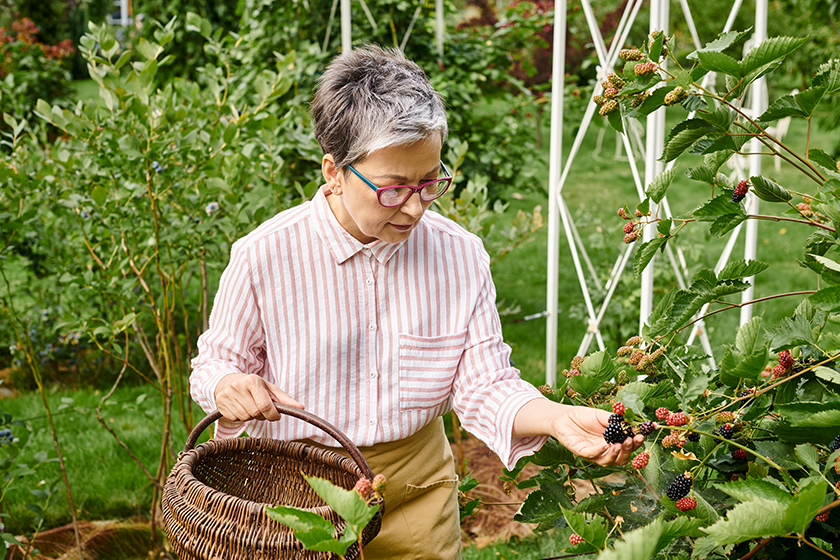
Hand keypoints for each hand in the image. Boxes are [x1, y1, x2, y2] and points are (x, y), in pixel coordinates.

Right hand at [214, 373, 303, 427]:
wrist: (227, 382)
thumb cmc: (254, 387)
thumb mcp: (269, 388)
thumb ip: (285, 399)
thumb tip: (301, 408)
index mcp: (252, 381)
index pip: (265, 405)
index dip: (273, 415)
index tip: (276, 416)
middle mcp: (238, 387)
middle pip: (256, 413)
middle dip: (262, 415)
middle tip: (261, 409)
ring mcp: (227, 396)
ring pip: (246, 418)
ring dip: (252, 416)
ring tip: (250, 406)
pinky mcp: (220, 405)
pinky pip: (236, 420)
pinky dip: (241, 417)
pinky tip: (241, 408)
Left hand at [513, 399, 643, 466]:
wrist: (565, 415)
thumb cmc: (585, 417)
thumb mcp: (603, 416)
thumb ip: (616, 420)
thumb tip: (634, 421)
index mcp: (612, 442)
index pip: (628, 448)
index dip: (636, 443)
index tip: (641, 435)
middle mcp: (604, 451)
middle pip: (621, 459)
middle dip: (628, 451)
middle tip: (632, 441)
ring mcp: (593, 453)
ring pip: (607, 462)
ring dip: (615, 455)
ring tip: (619, 445)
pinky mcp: (580, 451)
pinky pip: (591, 455)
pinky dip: (599, 452)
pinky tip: (604, 445)